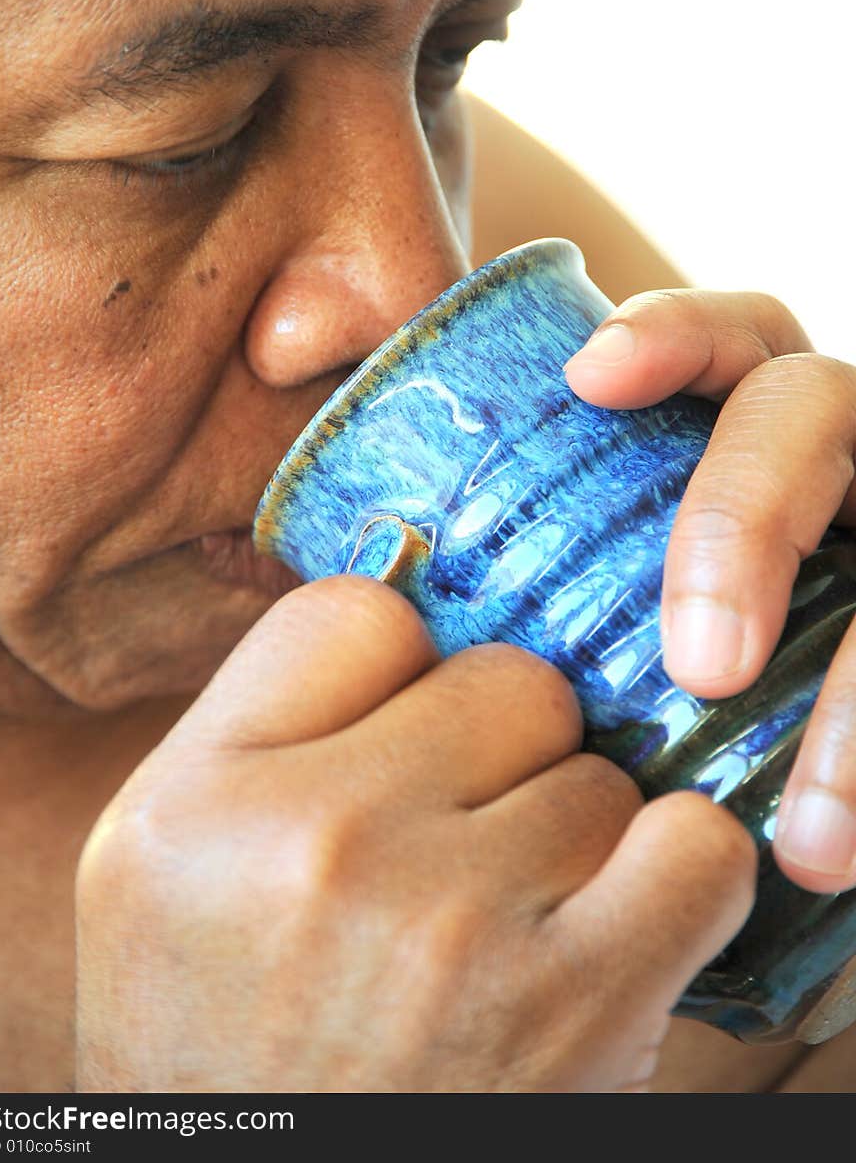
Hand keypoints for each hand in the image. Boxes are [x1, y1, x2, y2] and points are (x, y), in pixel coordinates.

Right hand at [75, 576, 753, 1091]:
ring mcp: (453, 921)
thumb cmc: (219, 1049)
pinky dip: (674, 875)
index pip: (358, 613)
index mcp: (194, 801)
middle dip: (494, 749)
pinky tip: (612, 923)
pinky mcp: (574, 1007)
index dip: (395, 669)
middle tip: (459, 835)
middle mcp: (320, 843)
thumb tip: (417, 629)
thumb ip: (267, 736)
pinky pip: (696, 846)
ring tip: (510, 915)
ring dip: (570, 832)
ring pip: (594, 767)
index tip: (396, 734)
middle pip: (501, 678)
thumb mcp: (161, 873)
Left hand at [564, 288, 855, 894]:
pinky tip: (828, 853)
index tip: (591, 377)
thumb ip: (540, 598)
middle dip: (747, 517)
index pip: (725, 343)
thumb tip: (378, 604)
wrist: (805, 825)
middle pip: (811, 411)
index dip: (671, 334)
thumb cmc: (658, 710)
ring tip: (809, 838)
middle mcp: (836, 469)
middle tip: (702, 663)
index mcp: (745, 438)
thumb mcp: (603, 626)